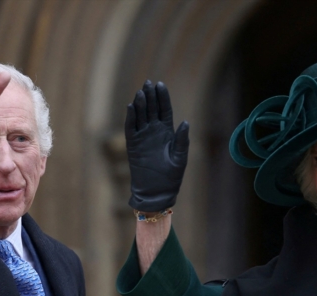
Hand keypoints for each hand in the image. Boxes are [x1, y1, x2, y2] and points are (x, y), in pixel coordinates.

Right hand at [125, 80, 188, 211]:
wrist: (157, 193)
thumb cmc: (171, 177)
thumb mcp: (180, 158)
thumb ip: (182, 140)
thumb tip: (185, 122)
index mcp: (167, 132)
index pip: (164, 110)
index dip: (162, 97)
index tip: (160, 85)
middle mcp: (154, 132)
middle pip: (151, 109)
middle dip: (150, 96)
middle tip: (148, 83)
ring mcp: (142, 138)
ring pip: (140, 116)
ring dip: (140, 104)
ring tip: (141, 92)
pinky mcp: (132, 145)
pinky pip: (130, 128)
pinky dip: (130, 117)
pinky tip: (132, 106)